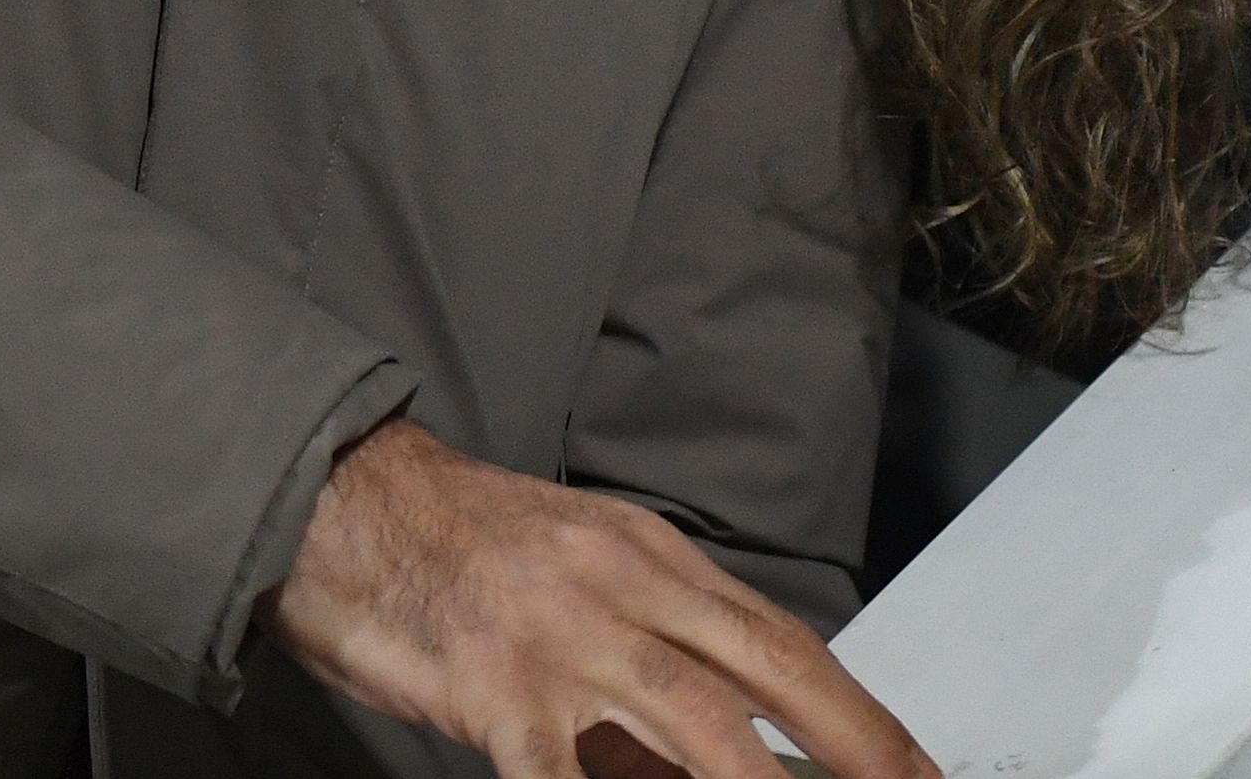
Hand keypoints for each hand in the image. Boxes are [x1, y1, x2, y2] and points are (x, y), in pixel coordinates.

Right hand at [264, 418, 938, 778]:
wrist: (341, 499)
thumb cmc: (455, 546)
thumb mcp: (576, 577)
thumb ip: (649, 652)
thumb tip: (716, 755)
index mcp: (650, 559)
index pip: (779, 639)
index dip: (855, 708)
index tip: (909, 764)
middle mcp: (623, 589)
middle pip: (764, 670)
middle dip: (852, 741)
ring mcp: (561, 637)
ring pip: (691, 717)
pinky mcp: (493, 684)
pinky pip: (555, 773)